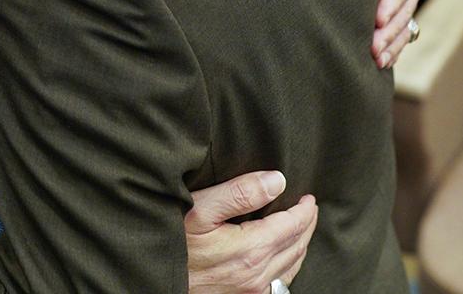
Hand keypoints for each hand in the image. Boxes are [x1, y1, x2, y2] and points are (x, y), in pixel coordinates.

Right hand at [184, 170, 316, 293]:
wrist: (155, 274)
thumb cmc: (172, 239)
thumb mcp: (200, 208)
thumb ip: (240, 193)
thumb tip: (277, 180)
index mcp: (250, 249)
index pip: (292, 226)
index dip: (304, 210)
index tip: (308, 197)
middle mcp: (256, 274)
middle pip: (296, 246)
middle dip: (306, 225)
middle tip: (308, 208)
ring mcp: (251, 290)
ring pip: (291, 266)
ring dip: (300, 245)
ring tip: (301, 227)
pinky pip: (279, 283)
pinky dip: (289, 265)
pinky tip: (284, 256)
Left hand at [373, 0, 424, 67]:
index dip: (393, 0)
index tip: (378, 18)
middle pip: (406, 8)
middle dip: (391, 30)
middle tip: (372, 48)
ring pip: (405, 24)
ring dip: (392, 45)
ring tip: (376, 60)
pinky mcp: (395, 10)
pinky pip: (399, 32)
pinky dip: (391, 49)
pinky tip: (379, 64)